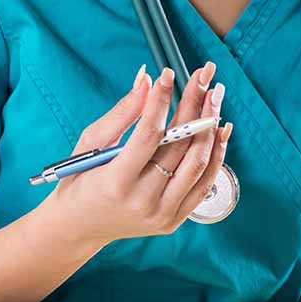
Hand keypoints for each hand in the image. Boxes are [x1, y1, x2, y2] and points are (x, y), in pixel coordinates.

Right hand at [48, 63, 232, 248]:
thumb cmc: (80, 180)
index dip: (161, 101)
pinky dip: (216, 154)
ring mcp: (162, 214)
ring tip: (215, 95)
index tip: (169, 74)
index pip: (148, 135)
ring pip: (197, 163)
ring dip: (210, 125)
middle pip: (178, 145)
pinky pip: (204, 183)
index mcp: (116, 183)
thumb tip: (147, 79)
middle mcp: (142, 201)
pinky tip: (221, 128)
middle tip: (203, 76)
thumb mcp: (90, 144)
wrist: (79, 227)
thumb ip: (121, 113)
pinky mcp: (174, 219)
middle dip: (193, 105)